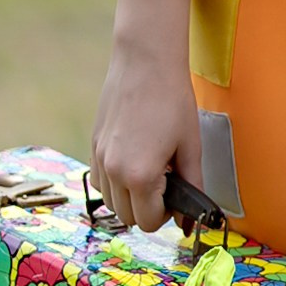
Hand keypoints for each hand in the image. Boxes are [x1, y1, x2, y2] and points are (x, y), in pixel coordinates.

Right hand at [91, 0, 201, 230]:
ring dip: (130, 197)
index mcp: (140, 176)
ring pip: (111, 202)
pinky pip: (100, 181)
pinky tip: (133, 160)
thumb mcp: (191, 147)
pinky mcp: (93, 145)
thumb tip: (191, 220)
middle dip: (148, 209)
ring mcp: (100, 159)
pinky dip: (115, 182)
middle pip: (128, 217)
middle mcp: (114, 172)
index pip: (149, 222)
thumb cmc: (173, 101)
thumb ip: (192, 187)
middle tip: (166, 182)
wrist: (146, 64)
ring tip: (150, 170)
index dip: (167, 214)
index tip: (176, 193)